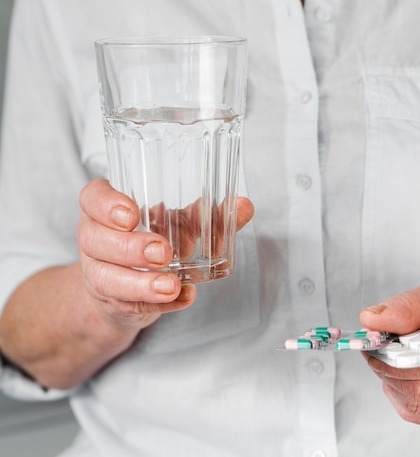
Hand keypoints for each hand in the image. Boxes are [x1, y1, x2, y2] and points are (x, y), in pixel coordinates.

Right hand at [77, 179, 253, 330]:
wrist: (127, 286)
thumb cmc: (153, 240)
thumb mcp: (178, 224)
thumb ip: (208, 214)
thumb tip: (244, 206)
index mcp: (107, 210)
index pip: (92, 198)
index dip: (106, 204)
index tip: (132, 214)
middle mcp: (96, 239)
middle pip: (95, 239)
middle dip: (129, 247)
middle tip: (163, 253)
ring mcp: (100, 272)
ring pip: (106, 277)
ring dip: (141, 283)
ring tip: (172, 285)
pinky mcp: (113, 301)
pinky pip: (128, 305)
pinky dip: (157, 305)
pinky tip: (181, 299)